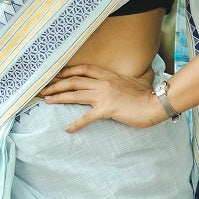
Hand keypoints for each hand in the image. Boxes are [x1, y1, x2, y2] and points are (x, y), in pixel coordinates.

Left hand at [40, 63, 165, 132]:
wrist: (156, 103)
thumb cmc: (147, 94)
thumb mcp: (134, 81)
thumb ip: (124, 80)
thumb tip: (125, 80)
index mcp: (108, 75)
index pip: (82, 69)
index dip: (67, 71)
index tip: (55, 75)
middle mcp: (103, 82)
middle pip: (74, 80)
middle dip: (56, 84)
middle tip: (43, 89)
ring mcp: (104, 95)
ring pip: (76, 94)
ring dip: (59, 97)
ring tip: (46, 100)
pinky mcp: (107, 109)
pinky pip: (87, 117)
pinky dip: (76, 123)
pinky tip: (67, 129)